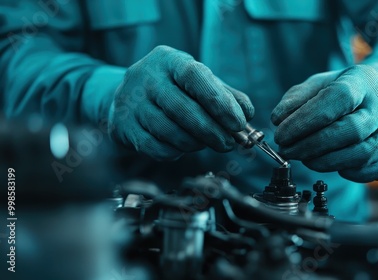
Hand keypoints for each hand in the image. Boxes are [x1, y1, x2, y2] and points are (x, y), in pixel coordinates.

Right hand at [108, 46, 253, 159]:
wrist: (128, 96)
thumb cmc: (174, 89)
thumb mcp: (199, 82)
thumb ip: (226, 96)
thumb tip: (247, 114)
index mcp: (169, 60)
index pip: (195, 77)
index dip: (219, 102)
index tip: (238, 123)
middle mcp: (146, 77)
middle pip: (183, 109)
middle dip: (212, 131)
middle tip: (229, 144)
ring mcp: (130, 102)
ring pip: (169, 131)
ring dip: (195, 143)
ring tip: (207, 144)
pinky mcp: (123, 126)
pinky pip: (155, 147)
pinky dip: (176, 152)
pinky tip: (184, 148)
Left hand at [271, 65, 377, 182]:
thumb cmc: (345, 91)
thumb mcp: (319, 84)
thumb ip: (296, 99)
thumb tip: (279, 120)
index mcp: (363, 81)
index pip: (338, 98)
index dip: (306, 120)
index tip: (281, 134)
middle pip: (350, 130)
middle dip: (311, 145)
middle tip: (287, 151)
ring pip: (361, 154)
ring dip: (325, 162)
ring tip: (304, 158)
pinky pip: (371, 171)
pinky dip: (346, 172)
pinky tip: (329, 164)